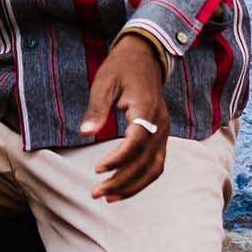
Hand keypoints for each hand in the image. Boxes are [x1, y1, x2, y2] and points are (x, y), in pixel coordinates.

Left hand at [80, 34, 168, 201]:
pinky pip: (156, 163)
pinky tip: (123, 187)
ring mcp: (165, 131)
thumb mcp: (104, 82)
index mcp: (147, 109)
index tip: (98, 169)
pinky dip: (141, 179)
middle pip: (146, 162)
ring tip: (108, 197)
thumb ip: (97, 108)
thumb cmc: (121, 67)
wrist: (145, 55)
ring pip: (155, 168)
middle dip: (122, 181)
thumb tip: (86, 132)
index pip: (137, 142)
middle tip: (96, 193)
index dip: (118, 159)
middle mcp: (161, 123)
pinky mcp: (162, 135)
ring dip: (133, 186)